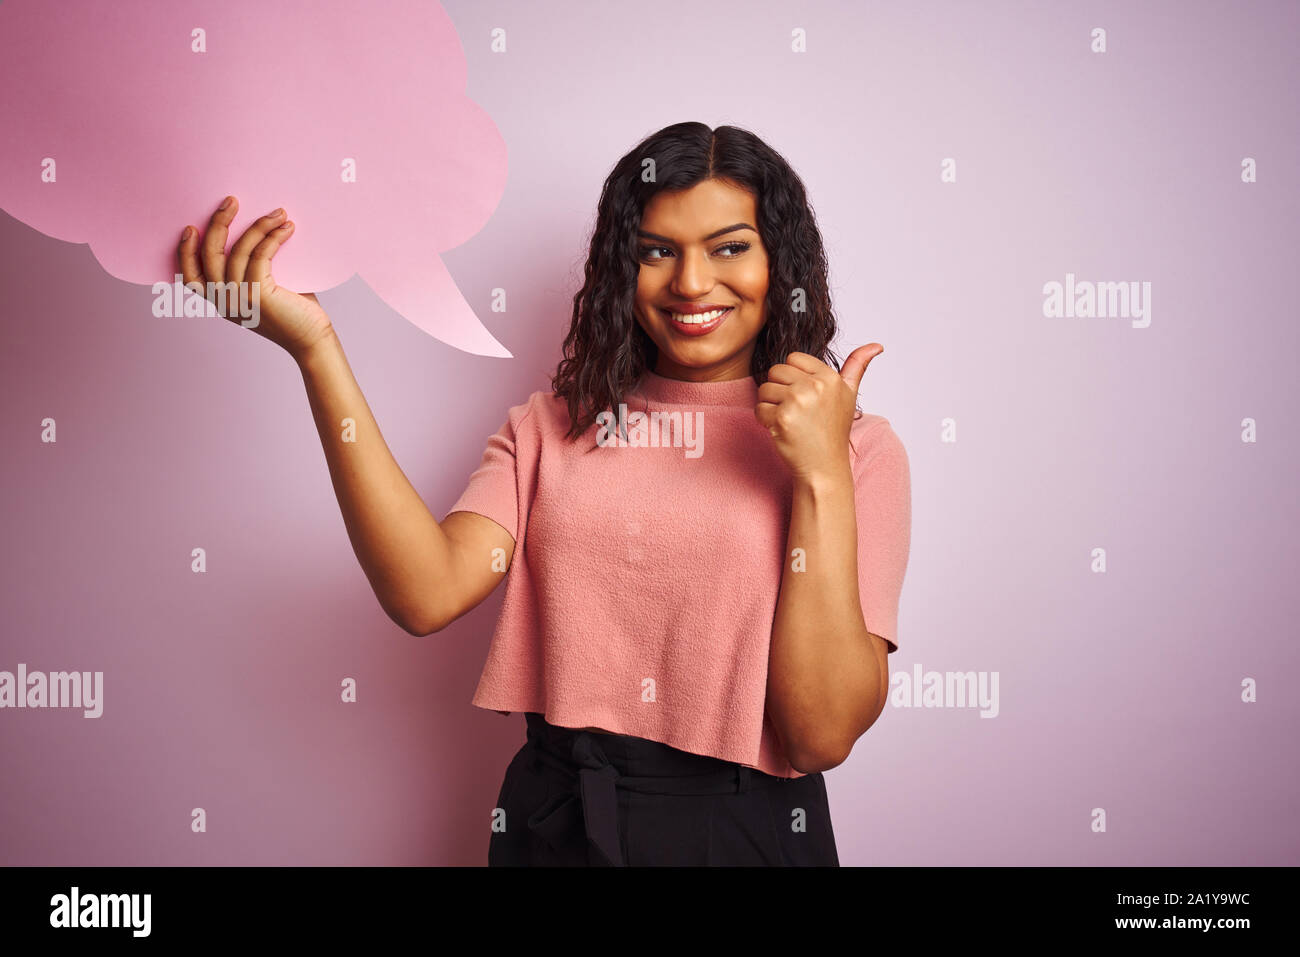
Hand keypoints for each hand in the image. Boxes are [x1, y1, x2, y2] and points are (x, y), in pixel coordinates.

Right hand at [178, 196, 334, 362]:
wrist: (312, 339)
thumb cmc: (294, 312)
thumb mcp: (264, 288)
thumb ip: (253, 267)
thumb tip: (259, 228)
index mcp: (220, 302)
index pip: (190, 277)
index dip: (185, 251)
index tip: (191, 227)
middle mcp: (224, 302)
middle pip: (210, 255)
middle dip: (218, 223)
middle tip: (231, 201)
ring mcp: (239, 299)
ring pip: (237, 250)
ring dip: (257, 225)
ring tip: (277, 212)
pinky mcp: (257, 294)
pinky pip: (260, 255)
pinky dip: (272, 237)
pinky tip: (286, 227)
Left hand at [755, 344, 883, 481]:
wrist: (823, 466)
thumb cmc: (833, 430)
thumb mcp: (849, 395)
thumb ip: (858, 366)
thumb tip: (876, 345)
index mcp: (830, 377)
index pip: (793, 358)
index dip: (793, 378)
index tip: (805, 397)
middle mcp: (815, 386)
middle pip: (775, 371)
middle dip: (779, 390)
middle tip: (795, 411)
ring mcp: (798, 401)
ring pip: (764, 389)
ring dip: (770, 406)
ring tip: (790, 420)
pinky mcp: (781, 417)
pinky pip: (759, 408)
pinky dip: (765, 420)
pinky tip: (782, 430)